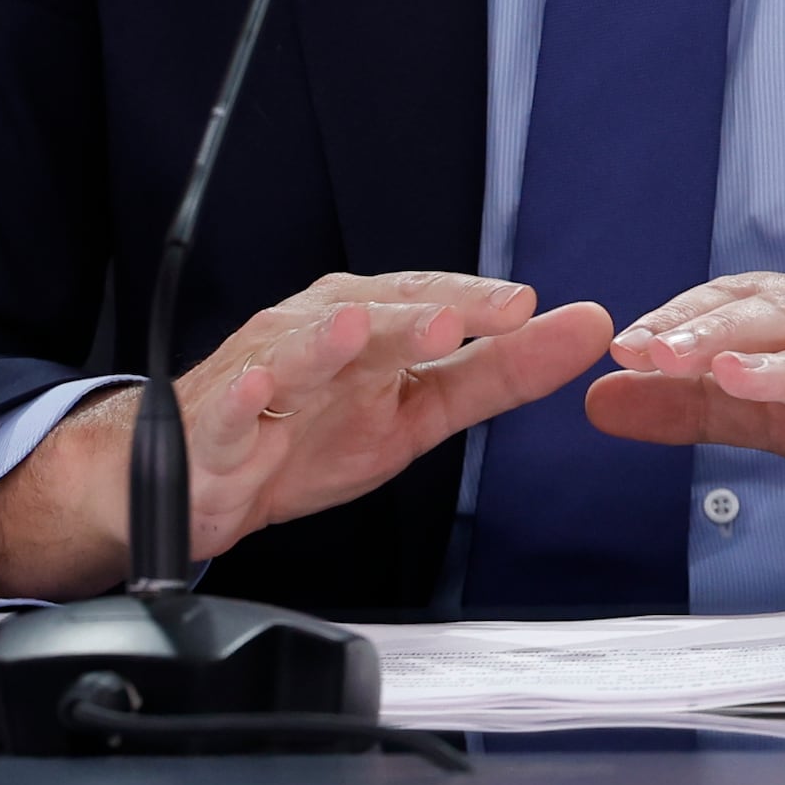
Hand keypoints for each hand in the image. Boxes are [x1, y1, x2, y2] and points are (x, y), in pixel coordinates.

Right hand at [0, 271, 612, 601]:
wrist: (202, 483)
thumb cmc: (306, 434)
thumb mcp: (415, 411)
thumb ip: (497, 374)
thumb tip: (582, 329)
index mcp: (364, 325)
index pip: (424, 302)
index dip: (475, 305)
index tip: (531, 308)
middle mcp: (313, 333)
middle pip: (364, 317)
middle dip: (406, 315)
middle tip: (458, 318)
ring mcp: (261, 374)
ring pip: (294, 348)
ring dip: (325, 339)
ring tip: (357, 329)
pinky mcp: (215, 423)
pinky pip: (225, 408)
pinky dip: (240, 397)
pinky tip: (259, 388)